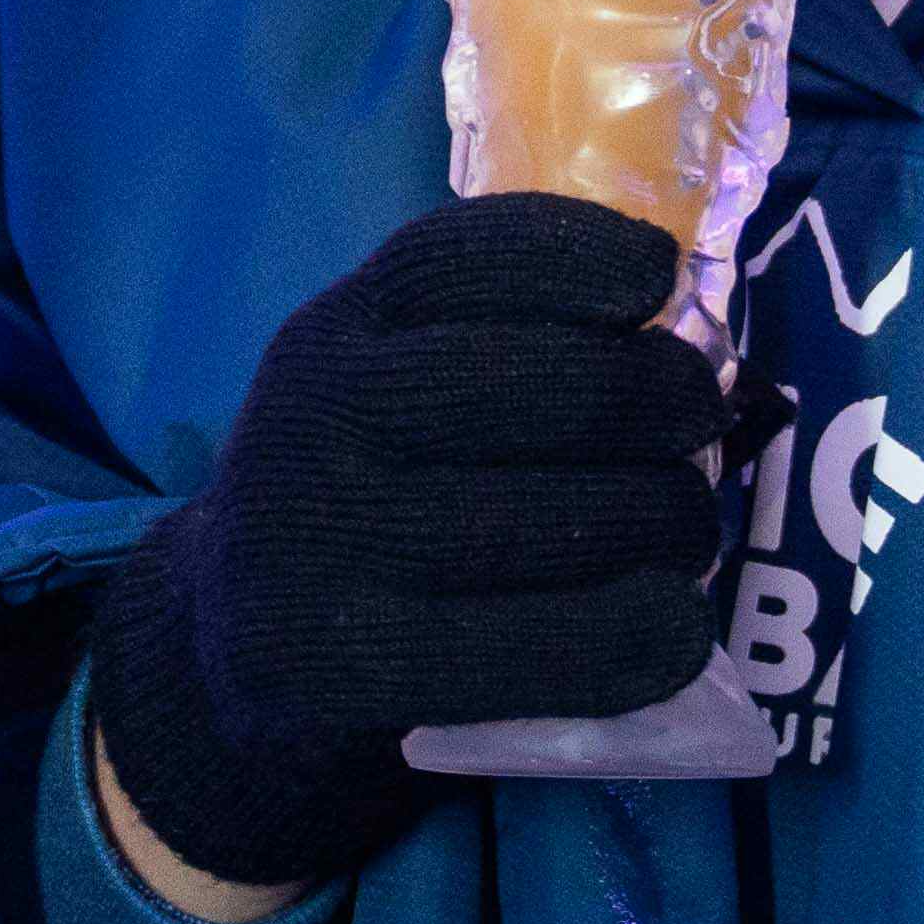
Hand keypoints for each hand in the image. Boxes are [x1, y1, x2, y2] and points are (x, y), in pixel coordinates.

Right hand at [86, 192, 728, 893]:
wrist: (223, 658)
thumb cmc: (357, 506)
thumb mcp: (382, 391)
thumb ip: (491, 346)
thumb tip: (686, 343)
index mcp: (332, 336)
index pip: (461, 260)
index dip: (579, 254)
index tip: (655, 278)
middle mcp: (314, 423)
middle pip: (546, 386)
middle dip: (664, 403)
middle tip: (700, 434)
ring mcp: (320, 548)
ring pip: (563, 520)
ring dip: (669, 525)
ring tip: (687, 537)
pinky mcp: (345, 669)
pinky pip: (544, 648)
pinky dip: (641, 636)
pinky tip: (679, 628)